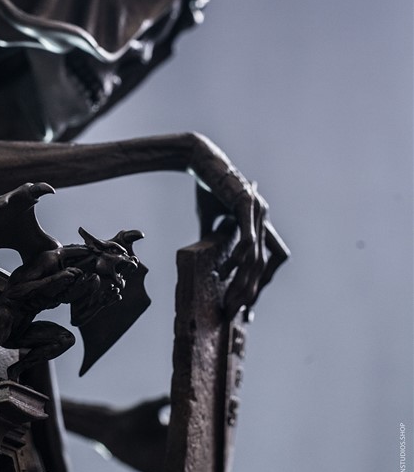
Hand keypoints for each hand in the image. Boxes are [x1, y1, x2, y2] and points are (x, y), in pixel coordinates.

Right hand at [189, 135, 288, 317]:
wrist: (201, 160)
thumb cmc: (207, 190)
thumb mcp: (212, 224)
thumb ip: (216, 244)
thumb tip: (212, 268)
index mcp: (261, 223)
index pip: (270, 261)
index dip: (261, 285)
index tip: (247, 309)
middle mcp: (265, 218)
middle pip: (265, 265)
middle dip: (251, 292)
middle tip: (235, 311)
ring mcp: (258, 211)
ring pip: (257, 257)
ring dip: (244, 282)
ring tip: (230, 299)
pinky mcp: (246, 204)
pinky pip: (247, 238)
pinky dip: (239, 258)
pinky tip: (226, 271)